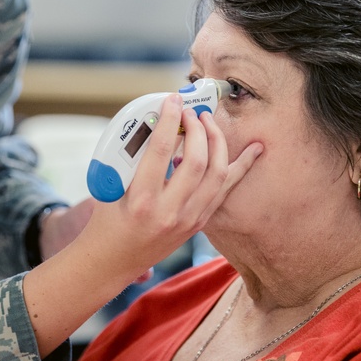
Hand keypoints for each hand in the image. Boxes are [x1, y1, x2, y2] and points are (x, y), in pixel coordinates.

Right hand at [20, 94, 259, 354]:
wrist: (113, 260)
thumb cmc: (106, 218)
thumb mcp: (110, 186)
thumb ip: (132, 156)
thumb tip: (157, 121)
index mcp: (142, 200)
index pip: (160, 150)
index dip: (169, 120)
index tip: (172, 101)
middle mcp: (170, 212)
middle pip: (197, 161)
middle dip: (198, 128)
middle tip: (191, 111)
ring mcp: (189, 220)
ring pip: (217, 174)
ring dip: (217, 141)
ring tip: (208, 121)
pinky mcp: (199, 223)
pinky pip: (226, 189)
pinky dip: (240, 167)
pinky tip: (254, 149)